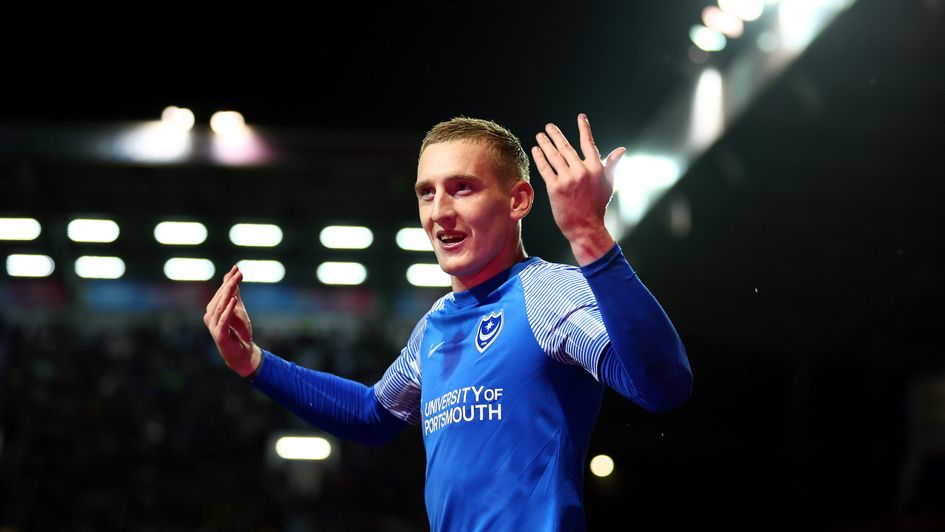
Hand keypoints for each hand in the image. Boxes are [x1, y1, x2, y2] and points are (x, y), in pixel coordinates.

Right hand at [203, 265, 260, 376]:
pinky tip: (232, 301)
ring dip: (227, 294)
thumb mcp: (238, 308)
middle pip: (219, 297)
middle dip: (229, 284)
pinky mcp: (219, 335)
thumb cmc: (238, 330)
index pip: (221, 291)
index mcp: (213, 309)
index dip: (228, 280)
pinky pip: (222, 321)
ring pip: (219, 307)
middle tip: (238, 273)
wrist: (242, 351)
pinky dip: (227, 310)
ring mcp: (213, 326)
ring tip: (234, 283)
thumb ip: (234, 292)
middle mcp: (210, 316)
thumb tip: (232, 273)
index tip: (237, 267)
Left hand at [531, 113, 625, 264]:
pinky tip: (535, 150)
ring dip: (545, 144)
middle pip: (566, 148)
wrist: (585, 227)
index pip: (589, 143)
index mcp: (596, 168)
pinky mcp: (555, 188)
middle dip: (556, 135)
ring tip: (540, 136)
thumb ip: (612, 164)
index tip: (580, 117)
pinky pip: (545, 169)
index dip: (584, 129)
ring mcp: (567, 179)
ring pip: (554, 156)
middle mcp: (582, 171)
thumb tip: (622, 150)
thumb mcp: (608, 183)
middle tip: (549, 127)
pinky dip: (540, 158)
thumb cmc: (597, 206)